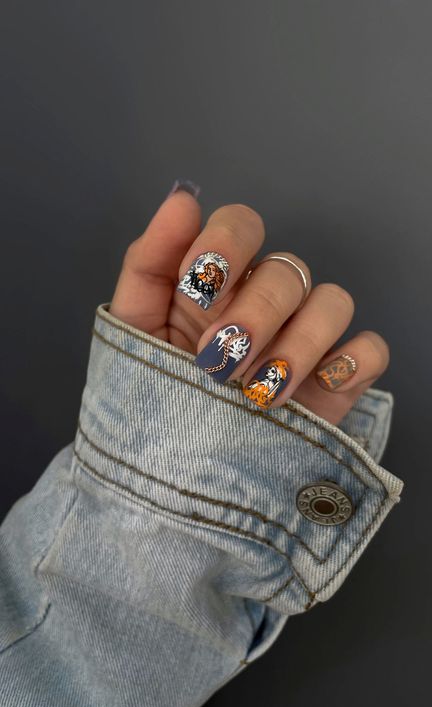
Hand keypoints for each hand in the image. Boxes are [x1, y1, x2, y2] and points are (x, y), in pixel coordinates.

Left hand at [110, 182, 388, 424]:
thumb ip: (149, 264)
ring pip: (333, 301)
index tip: (197, 288)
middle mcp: (267, 302)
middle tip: (218, 363)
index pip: (241, 225)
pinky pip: (369, 349)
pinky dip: (351, 363)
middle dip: (255, 314)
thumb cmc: (152, 396)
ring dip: (298, 345)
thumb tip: (182, 199)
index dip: (226, 244)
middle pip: (287, 269)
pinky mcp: (337, 379)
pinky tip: (315, 391)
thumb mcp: (134, 331)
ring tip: (260, 395)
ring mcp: (306, 339)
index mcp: (220, 283)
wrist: (174, 474)